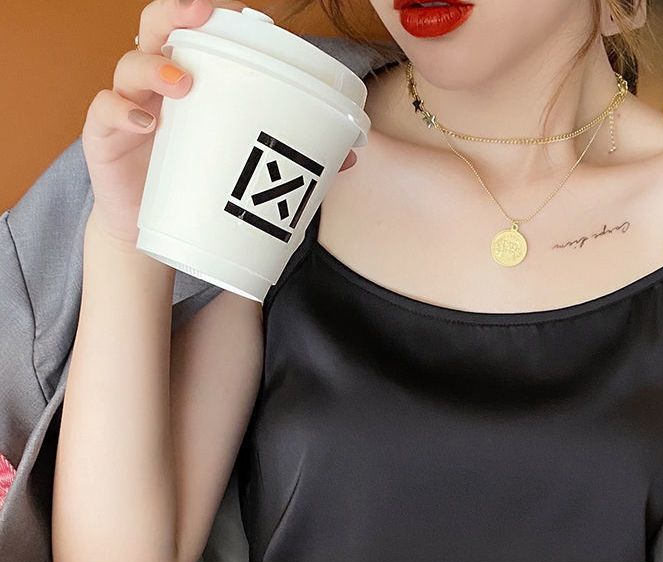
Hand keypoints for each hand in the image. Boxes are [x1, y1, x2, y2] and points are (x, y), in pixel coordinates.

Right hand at [81, 0, 355, 246]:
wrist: (151, 231)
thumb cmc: (197, 184)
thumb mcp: (240, 165)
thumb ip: (290, 156)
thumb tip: (350, 157)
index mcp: (190, 79)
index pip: (196, 32)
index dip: (212, 13)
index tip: (242, 10)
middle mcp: (156, 84)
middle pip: (156, 28)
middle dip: (178, 14)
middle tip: (205, 13)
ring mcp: (128, 105)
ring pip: (130, 64)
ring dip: (155, 66)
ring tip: (182, 82)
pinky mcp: (104, 138)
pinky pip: (105, 112)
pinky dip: (123, 111)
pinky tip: (146, 121)